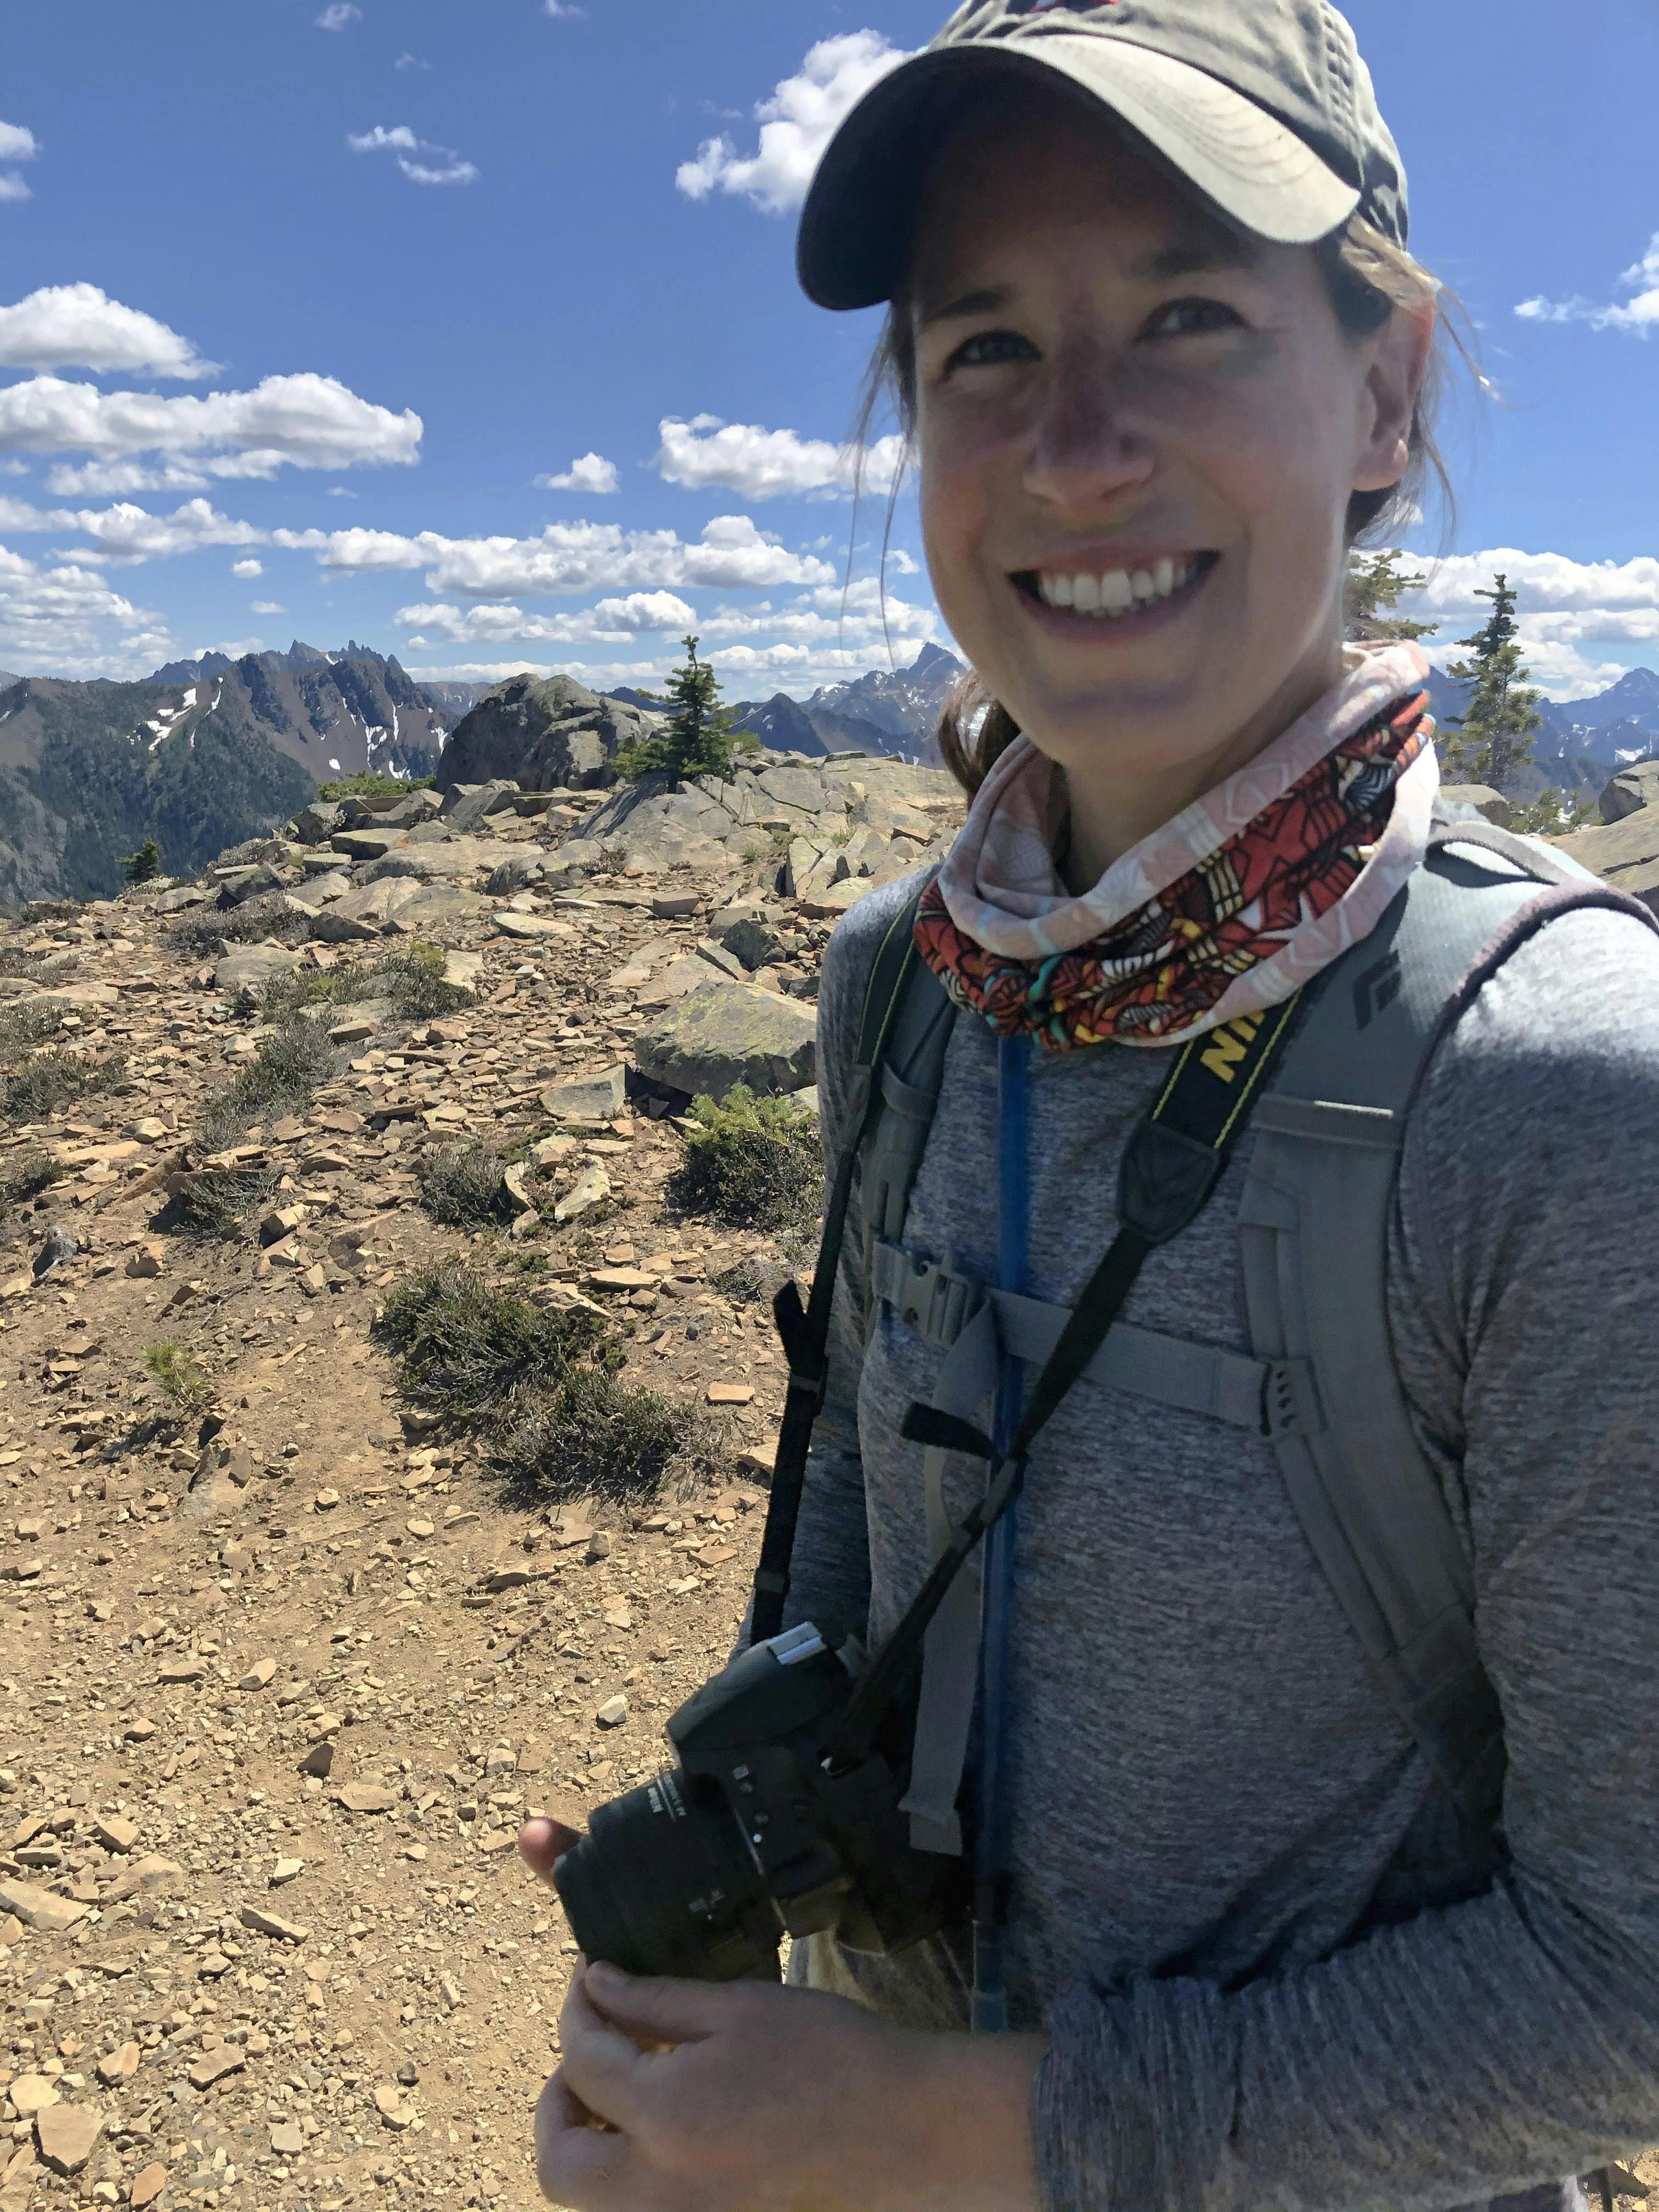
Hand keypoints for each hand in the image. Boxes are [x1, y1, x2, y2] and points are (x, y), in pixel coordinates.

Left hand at [517, 1818, 1044, 2211]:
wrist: (908, 2132)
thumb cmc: (832, 2056)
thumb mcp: (741, 2008)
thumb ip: (654, 2001)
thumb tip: (594, 1985)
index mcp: (667, 2119)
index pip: (582, 2062)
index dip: (577, 2012)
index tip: (587, 1982)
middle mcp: (660, 2192)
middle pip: (559, 2165)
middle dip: (557, 2102)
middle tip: (589, 2053)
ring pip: (591, 2200)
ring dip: (587, 2146)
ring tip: (622, 2093)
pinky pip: (637, 2209)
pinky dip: (629, 2173)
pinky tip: (663, 2128)